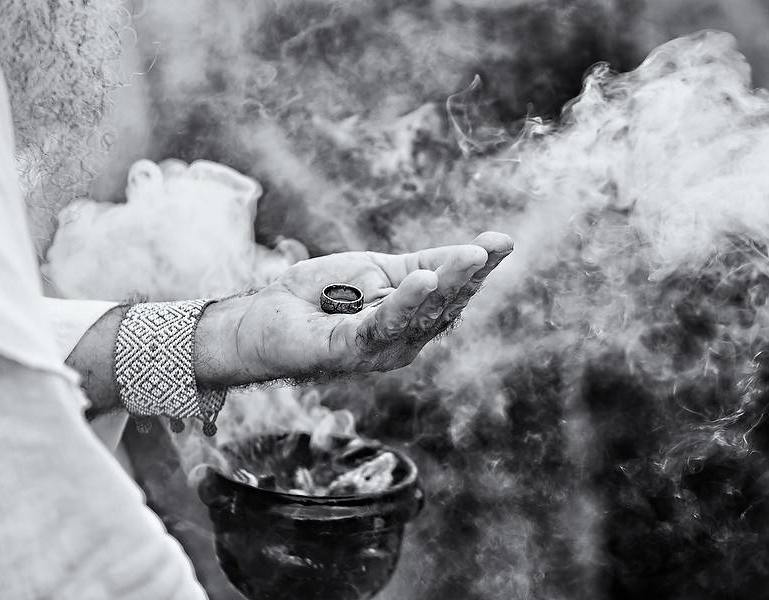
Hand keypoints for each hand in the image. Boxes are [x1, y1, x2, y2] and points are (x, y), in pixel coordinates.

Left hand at [194, 232, 512, 384]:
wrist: (266, 314)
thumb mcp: (376, 270)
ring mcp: (379, 350)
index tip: (503, 243)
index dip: (476, 269)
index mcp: (412, 320)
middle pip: (443, 307)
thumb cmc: (319, 293)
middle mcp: (403, 340)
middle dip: (468, 276)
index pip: (451, 293)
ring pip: (421, 317)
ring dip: (446, 284)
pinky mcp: (350, 350)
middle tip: (490, 248)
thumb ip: (417, 267)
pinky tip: (424, 279)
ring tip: (471, 256)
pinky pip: (382, 325)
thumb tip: (463, 258)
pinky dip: (405, 302)